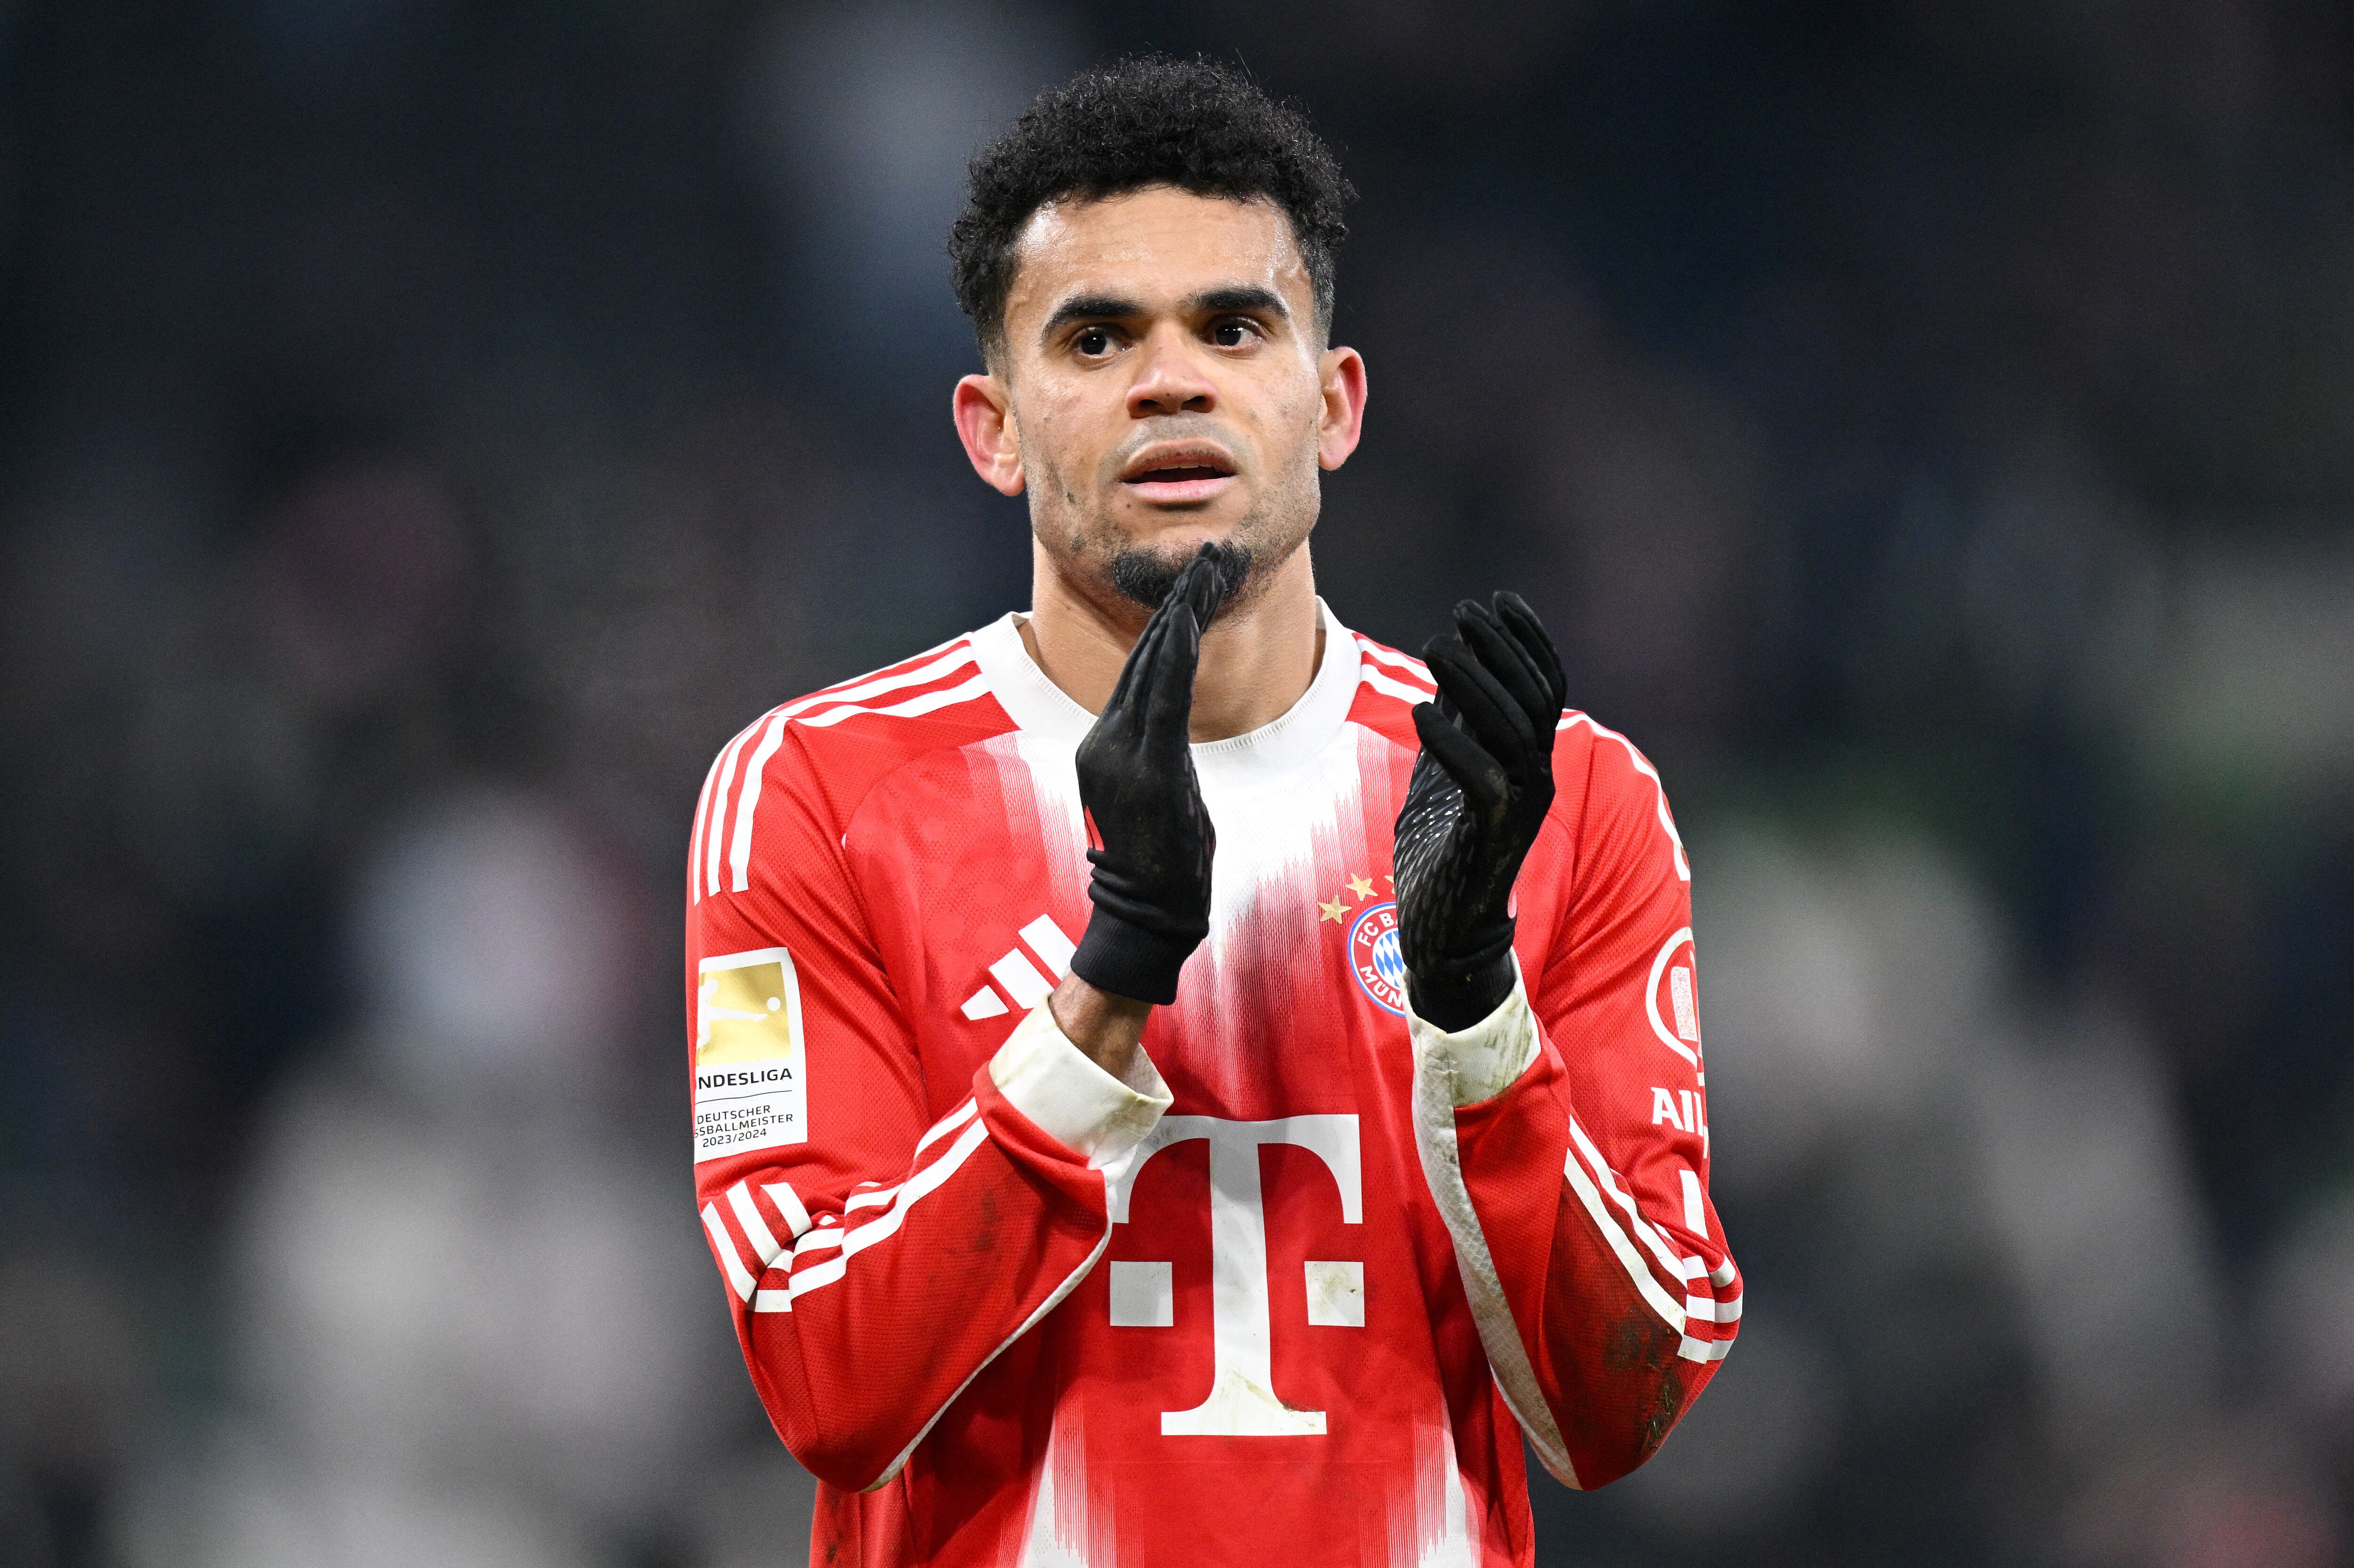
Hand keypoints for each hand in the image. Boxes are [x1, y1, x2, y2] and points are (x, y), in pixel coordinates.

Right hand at [1066, 544, 1236, 1005]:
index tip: (1194, 581)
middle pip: (1145, 656)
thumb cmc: (1162, 864)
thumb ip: (1157, 752)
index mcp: (1106, 745)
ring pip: (1153, 665)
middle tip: (1208, 554)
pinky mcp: (1142, 766)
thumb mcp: (1159, 796)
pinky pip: (1162, 697)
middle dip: (1179, 600)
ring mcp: (1118, 752)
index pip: (1140, 671)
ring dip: (1183, 611)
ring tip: (1208, 568)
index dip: (1168, 621)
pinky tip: (1189, 616)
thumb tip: (1170, 725)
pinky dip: (1175, 652)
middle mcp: (1104, 740)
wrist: (1147, 915)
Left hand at [1393, 593, 1566, 1030]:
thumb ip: (1455, 722)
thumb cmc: (1443, 851)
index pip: (1545, 685)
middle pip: (1533, 698)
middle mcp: (1538, 778)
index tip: (1497, 598)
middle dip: (1500, 649)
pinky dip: (1454, 744)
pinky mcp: (1493, 838)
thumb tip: (1450, 663)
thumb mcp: (1444, 771)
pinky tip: (1422, 714)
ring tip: (1439, 646)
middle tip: (1463, 613)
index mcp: (1532, 758)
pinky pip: (1483, 781)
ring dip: (1475, 684)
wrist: (1441, 931)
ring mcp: (1521, 809)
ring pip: (1512, 732)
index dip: (1528, 639)